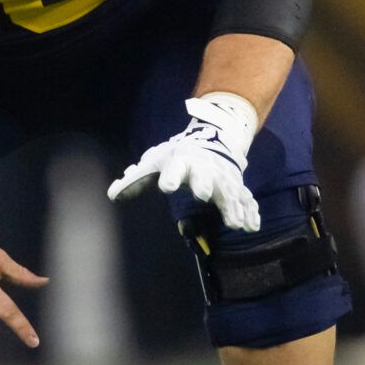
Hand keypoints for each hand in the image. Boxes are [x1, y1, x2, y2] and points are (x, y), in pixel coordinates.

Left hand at [108, 94, 260, 232]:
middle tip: (203, 195)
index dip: (170, 176)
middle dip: (203, 183)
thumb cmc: (176, 156)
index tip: (166, 187)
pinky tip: (252, 226)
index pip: (174, 167)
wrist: (211, 139)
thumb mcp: (155, 163)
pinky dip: (249, 212)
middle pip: (204, 176)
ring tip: (235, 223)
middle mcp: (202, 168)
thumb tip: (112, 194)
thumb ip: (135, 180)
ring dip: (231, 206)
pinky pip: (244, 198)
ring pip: (228, 191)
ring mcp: (221, 176)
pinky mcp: (235, 184)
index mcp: (180, 161)